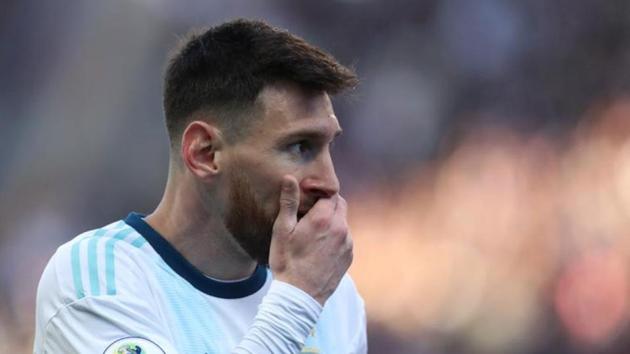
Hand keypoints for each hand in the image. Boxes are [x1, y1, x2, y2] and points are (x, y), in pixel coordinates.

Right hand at [269, 175, 352, 304]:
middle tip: (311, 213)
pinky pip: (345, 238)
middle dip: (328, 204)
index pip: (330, 193)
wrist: (300, 295)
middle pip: (340, 204)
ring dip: (332, 221)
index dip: (320, 193)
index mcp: (323, 218)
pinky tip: (321, 247)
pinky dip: (336, 237)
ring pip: (343, 221)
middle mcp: (340, 228)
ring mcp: (347, 243)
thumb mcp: (282, 230)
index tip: (309, 197)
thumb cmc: (287, 261)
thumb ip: (288, 202)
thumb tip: (290, 178)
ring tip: (315, 233)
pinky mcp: (349, 256)